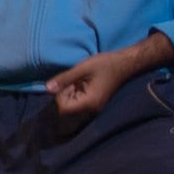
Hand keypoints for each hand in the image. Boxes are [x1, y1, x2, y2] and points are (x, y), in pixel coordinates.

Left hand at [47, 32, 173, 120]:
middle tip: (74, 80)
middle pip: (67, 108)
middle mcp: (92, 109)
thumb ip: (64, 79)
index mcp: (89, 103)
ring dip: (71, 92)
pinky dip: (77, 92)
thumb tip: (47, 88)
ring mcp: (94, 107)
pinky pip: (79, 102)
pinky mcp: (95, 103)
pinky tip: (83, 82)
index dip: (60, 96)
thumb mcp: (82, 68)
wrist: (126, 64)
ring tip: (80, 80)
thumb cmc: (105, 64)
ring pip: (73, 105)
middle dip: (66, 94)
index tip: (67, 83)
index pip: (64, 108)